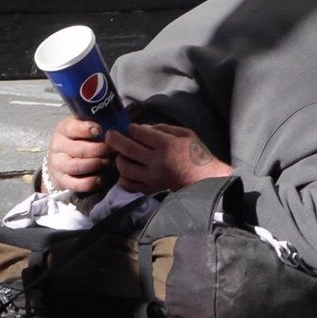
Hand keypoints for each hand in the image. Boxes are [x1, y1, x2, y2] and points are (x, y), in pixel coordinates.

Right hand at [44, 116, 113, 193]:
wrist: (66, 161)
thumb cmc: (83, 141)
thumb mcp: (87, 130)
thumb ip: (98, 126)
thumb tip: (117, 127)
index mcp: (64, 129)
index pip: (71, 128)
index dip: (86, 129)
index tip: (99, 130)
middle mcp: (58, 146)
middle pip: (78, 149)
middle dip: (98, 150)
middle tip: (112, 150)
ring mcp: (58, 164)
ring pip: (75, 166)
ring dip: (94, 165)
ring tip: (107, 162)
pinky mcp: (62, 179)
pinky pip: (75, 184)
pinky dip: (90, 182)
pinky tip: (100, 178)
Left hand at [105, 123, 232, 192]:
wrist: (205, 180)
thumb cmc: (197, 155)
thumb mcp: (186, 134)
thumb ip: (163, 128)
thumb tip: (143, 128)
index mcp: (166, 145)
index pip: (139, 133)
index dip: (132, 128)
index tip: (132, 128)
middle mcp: (156, 161)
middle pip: (127, 148)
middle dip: (115, 138)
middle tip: (111, 135)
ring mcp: (152, 177)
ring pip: (124, 167)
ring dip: (119, 158)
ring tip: (121, 154)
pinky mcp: (151, 189)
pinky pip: (129, 185)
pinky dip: (123, 178)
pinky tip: (127, 172)